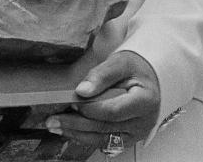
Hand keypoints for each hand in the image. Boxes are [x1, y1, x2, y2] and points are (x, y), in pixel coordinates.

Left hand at [46, 50, 160, 151]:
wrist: (149, 78)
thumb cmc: (137, 69)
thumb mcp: (121, 62)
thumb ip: (102, 75)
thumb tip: (82, 90)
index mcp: (145, 101)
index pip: (112, 111)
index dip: (90, 109)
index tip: (72, 102)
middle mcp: (143, 122)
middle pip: (104, 127)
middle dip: (75, 123)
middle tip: (54, 118)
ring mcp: (135, 133)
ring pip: (101, 138)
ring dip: (76, 133)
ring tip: (56, 125)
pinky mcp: (127, 138)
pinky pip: (103, 141)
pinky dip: (85, 136)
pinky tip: (70, 129)